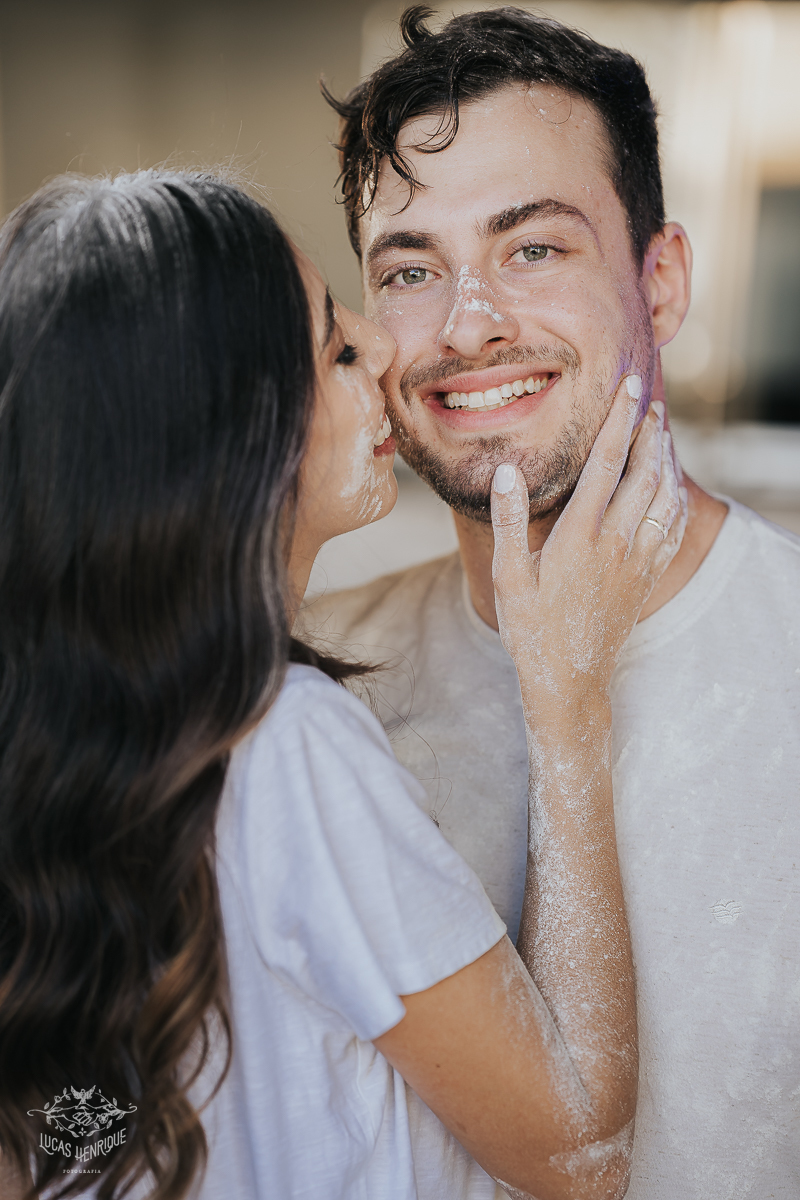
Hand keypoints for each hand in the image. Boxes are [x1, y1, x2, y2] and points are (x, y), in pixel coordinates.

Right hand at [490, 375, 686, 705]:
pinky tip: (673, 488)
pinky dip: (677, 499)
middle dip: (650, 432)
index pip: (605, 463)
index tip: (629, 387)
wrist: (569, 680)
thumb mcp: (506, 577)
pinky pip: (673, 529)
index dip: (618, 421)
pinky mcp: (647, 578)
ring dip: (666, 460)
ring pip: (664, 497)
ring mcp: (637, 561)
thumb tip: (506, 472)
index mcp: (580, 535)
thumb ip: (507, 521)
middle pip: (644, 472)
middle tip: (651, 402)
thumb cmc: (530, 629)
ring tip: (663, 434)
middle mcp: (616, 542)